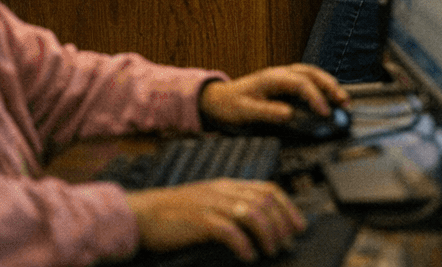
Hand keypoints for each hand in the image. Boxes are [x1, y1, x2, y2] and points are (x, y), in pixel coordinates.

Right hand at [126, 178, 304, 260]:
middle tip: (287, 244)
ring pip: (252, 214)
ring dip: (267, 235)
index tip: (299, 226)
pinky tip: (248, 256)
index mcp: (227, 185)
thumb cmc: (174, 214)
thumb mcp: (207, 202)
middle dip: (282, 223)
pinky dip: (243, 244)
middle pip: (264, 201)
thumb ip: (231, 206)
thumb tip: (260, 222)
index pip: (267, 189)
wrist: (142, 214)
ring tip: (271, 252)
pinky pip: (229, 230)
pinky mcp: (199, 220)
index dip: (288, 207)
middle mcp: (223, 191)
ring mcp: (211, 204)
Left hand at [199, 64, 348, 129]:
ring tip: (343, 98)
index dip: (315, 97)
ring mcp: (282, 75)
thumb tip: (289, 115)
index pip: (300, 83)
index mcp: (271, 78)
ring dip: (328, 83)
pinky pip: (307, 78)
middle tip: (344, 101)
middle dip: (330, 85)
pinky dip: (321, 84)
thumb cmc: (231, 105)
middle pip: (311, 73)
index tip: (325, 112)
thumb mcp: (245, 111)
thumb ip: (268, 112)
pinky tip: (329, 94)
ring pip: (311, 73)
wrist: (218, 99)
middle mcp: (279, 73)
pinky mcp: (284, 82)